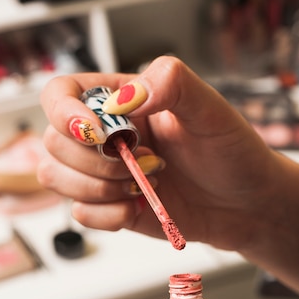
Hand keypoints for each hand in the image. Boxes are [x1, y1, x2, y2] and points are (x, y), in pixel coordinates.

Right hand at [39, 56, 281, 250]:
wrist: (246, 204)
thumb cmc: (232, 151)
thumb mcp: (210, 108)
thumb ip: (170, 83)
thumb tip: (121, 98)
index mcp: (121, 100)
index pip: (60, 94)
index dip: (64, 113)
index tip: (98, 133)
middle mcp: (105, 135)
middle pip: (53, 142)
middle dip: (95, 160)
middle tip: (146, 163)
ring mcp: (104, 173)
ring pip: (56, 177)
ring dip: (96, 188)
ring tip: (142, 186)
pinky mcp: (110, 207)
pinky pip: (79, 214)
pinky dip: (106, 215)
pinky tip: (138, 209)